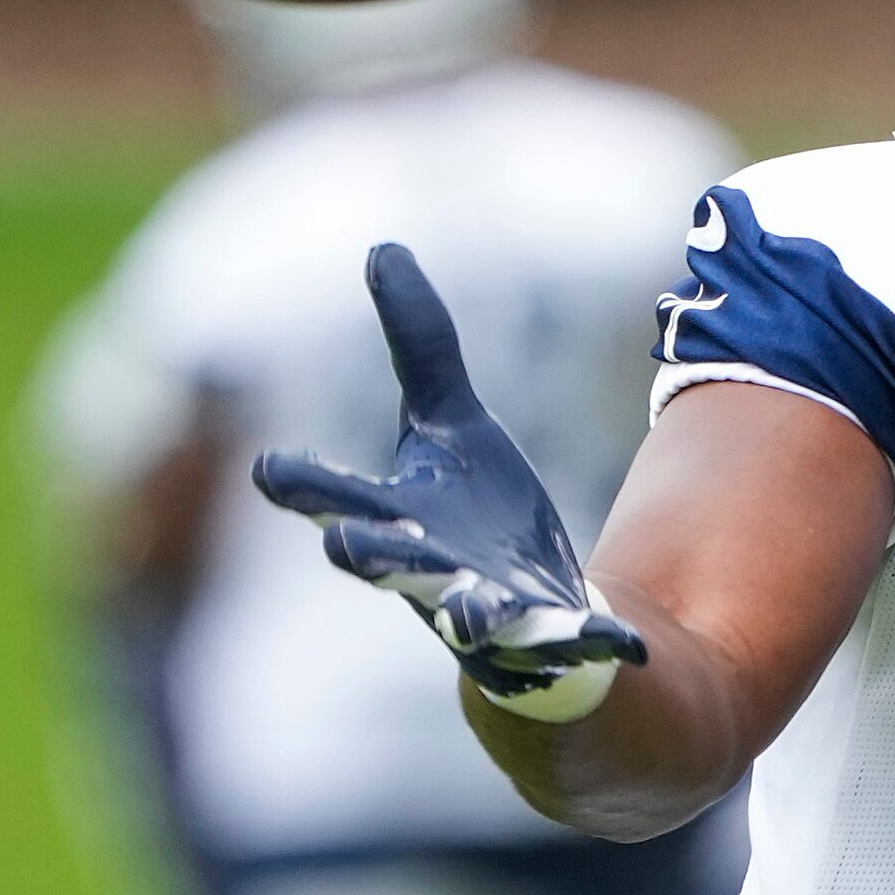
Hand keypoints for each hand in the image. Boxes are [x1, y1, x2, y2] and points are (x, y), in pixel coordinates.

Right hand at [254, 244, 646, 706]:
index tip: (269, 468)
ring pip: (469, 619)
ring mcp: (483, 616)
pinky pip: (569, 647)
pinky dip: (594, 642)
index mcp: (394, 517)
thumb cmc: (472, 517)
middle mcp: (426, 572)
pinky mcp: (546, 644)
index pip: (334, 497)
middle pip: (384, 563)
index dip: (303, 484)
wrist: (531, 621)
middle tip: (341, 543)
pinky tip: (625, 641)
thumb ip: (418, 346)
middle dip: (366, 553)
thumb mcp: (450, 423)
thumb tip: (381, 248)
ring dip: (470, 613)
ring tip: (474, 611)